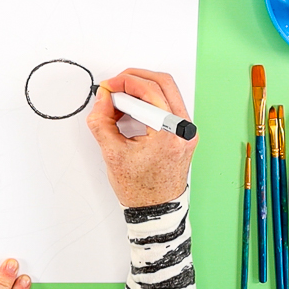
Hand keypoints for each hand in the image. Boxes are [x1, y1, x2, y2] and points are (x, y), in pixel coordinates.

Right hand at [86, 68, 197, 206]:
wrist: (157, 210)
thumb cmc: (140, 190)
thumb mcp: (112, 153)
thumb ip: (101, 121)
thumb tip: (102, 98)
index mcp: (170, 133)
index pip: (149, 91)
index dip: (123, 83)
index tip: (107, 87)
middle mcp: (184, 128)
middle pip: (162, 83)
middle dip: (133, 79)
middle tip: (113, 86)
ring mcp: (187, 129)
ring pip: (166, 90)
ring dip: (140, 88)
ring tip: (119, 101)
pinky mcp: (184, 131)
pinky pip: (167, 104)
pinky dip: (147, 100)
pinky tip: (130, 109)